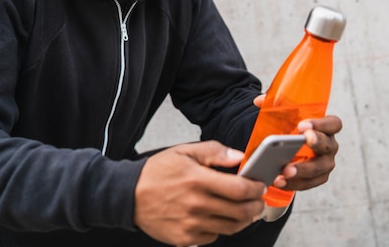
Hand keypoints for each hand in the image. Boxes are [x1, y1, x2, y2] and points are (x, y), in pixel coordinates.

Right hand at [133, 141, 265, 245]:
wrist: (128, 195)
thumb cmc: (157, 172)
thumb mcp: (184, 151)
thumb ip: (214, 151)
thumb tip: (239, 157)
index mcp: (198, 180)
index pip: (240, 189)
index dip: (256, 188)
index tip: (259, 185)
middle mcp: (196, 205)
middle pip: (240, 212)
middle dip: (256, 206)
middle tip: (258, 201)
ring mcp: (191, 225)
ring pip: (231, 228)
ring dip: (243, 220)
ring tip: (245, 211)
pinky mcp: (185, 239)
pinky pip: (214, 237)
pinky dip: (221, 228)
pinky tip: (218, 217)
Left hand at [253, 94, 341, 191]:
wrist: (290, 148)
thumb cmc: (290, 129)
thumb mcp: (284, 116)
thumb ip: (275, 106)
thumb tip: (259, 101)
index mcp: (326, 127)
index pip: (333, 123)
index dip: (321, 124)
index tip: (303, 125)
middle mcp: (330, 145)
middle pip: (328, 145)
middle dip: (315, 144)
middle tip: (301, 141)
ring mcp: (325, 163)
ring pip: (319, 168)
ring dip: (302, 169)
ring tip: (284, 170)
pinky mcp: (318, 178)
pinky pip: (309, 183)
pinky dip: (294, 183)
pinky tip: (279, 181)